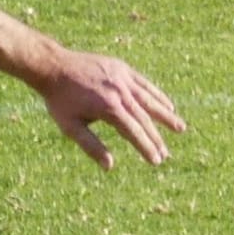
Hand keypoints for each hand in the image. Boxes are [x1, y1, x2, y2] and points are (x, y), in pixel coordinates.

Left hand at [38, 51, 184, 168]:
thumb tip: (109, 166)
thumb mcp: (70, 126)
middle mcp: (120, 93)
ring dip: (166, 115)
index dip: (146, 147)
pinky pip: (144, 84)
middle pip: (144, 118)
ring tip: (180, 128)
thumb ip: (91, 146)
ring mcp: (123, 79)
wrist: (53, 67)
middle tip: (165, 154)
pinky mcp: (122, 69)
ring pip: (150, 100)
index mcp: (108, 108)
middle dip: (156, 138)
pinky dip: (157, 95)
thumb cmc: (59, 101)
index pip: (134, 132)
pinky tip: (167, 105)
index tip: (156, 160)